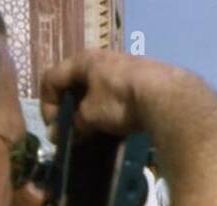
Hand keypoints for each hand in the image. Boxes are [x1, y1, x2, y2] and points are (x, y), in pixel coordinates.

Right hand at [41, 49, 172, 137]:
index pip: (51, 78)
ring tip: (97, 130)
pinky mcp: (147, 79)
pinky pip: (122, 94)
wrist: (169, 97)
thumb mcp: (92, 115)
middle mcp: (103, 58)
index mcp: (83, 60)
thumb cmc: (120, 100)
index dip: (47, 105)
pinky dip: (115, 109)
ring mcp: (127, 66)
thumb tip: (62, 136)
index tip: (55, 129)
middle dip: (72, 107)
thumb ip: (75, 124)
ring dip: (94, 109)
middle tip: (74, 129)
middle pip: (77, 82)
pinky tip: (120, 125)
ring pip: (101, 88)